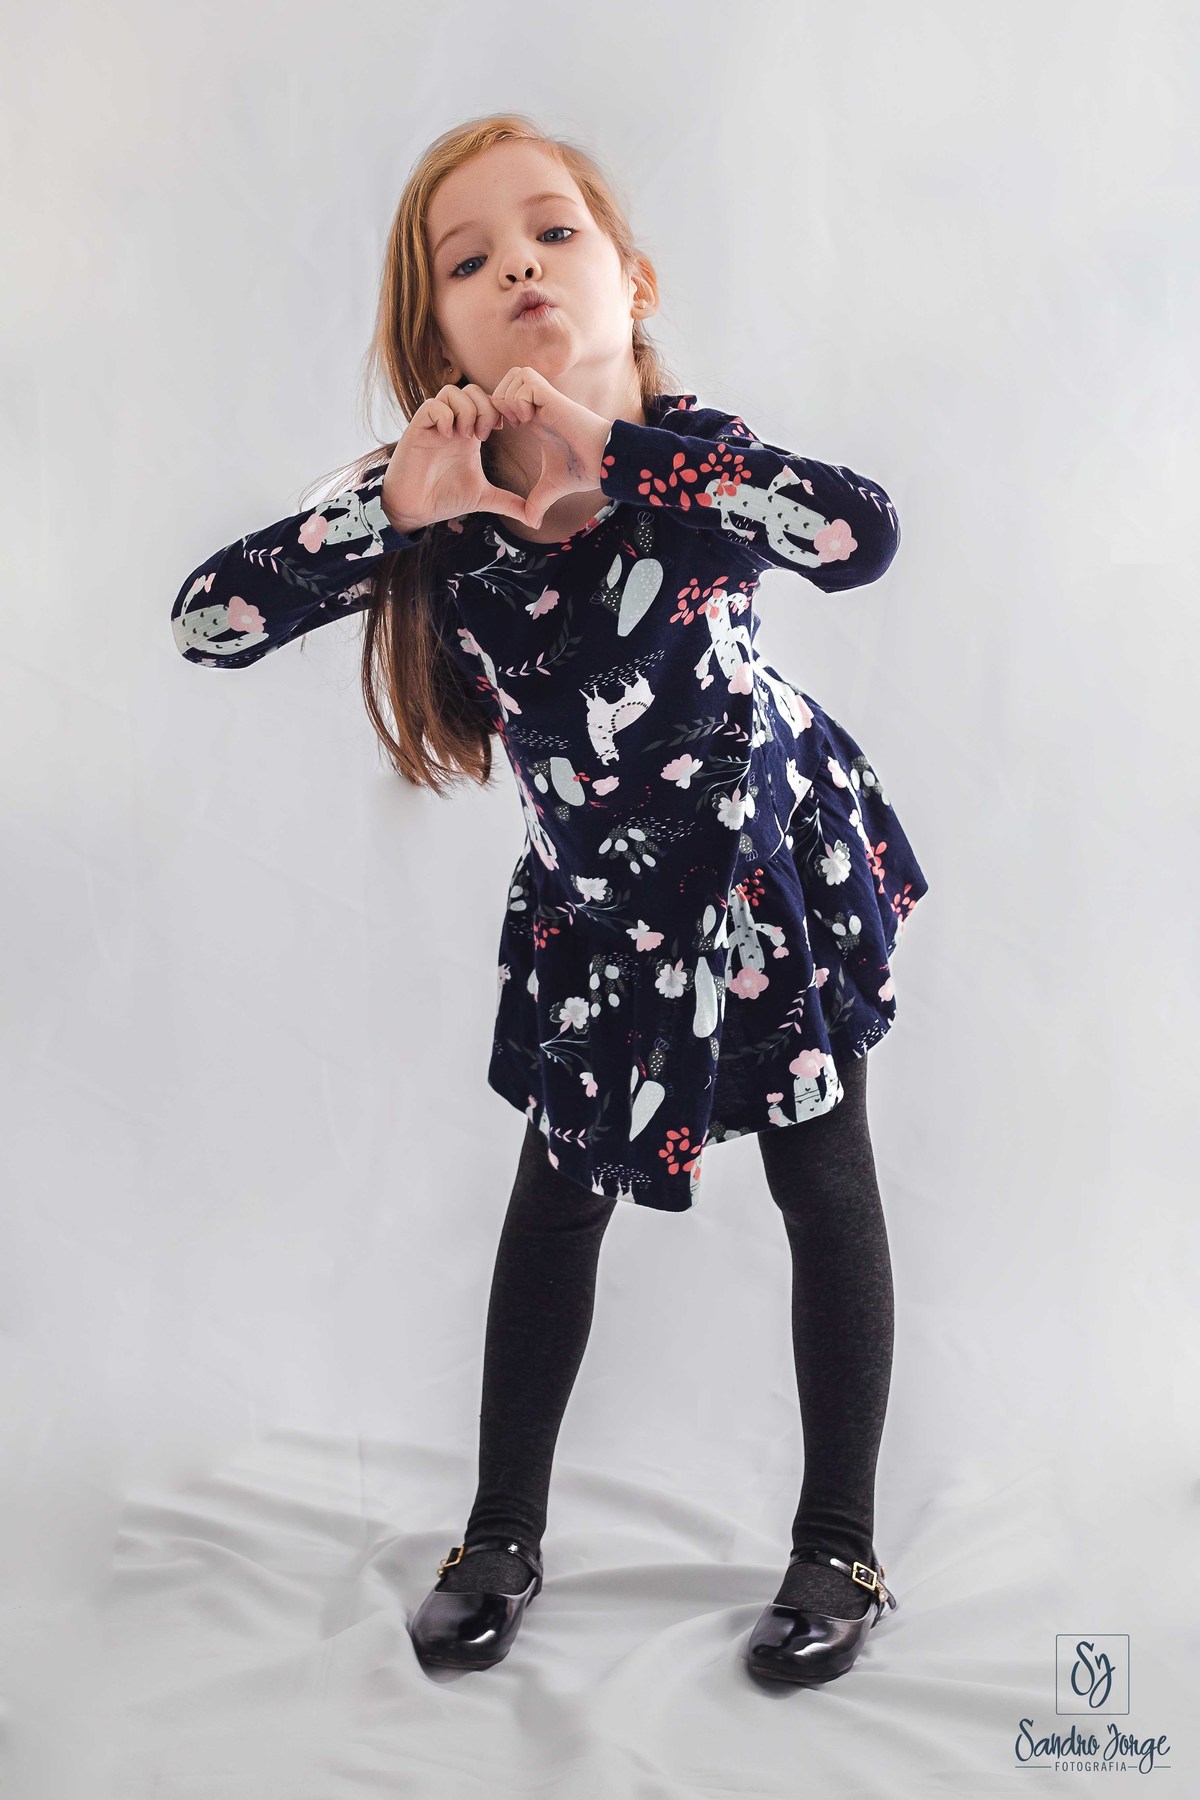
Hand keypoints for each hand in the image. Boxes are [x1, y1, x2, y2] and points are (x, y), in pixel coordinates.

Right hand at [380, 382, 536, 533]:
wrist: (414, 509)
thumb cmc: (445, 498)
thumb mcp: (483, 498)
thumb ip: (508, 502)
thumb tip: (534, 520)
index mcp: (469, 432)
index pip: (487, 401)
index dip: (500, 409)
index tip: (506, 430)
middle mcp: (452, 423)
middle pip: (472, 390)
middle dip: (485, 407)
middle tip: (486, 434)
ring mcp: (434, 424)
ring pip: (452, 392)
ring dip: (465, 411)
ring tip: (467, 436)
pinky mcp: (417, 429)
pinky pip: (431, 406)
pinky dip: (444, 416)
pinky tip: (449, 437)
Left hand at [488, 367, 612, 528]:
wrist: (603, 463)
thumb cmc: (583, 470)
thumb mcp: (551, 488)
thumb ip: (537, 502)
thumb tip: (531, 525)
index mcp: (535, 419)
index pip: (506, 398)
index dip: (494, 412)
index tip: (496, 434)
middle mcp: (539, 404)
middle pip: (506, 380)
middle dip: (496, 400)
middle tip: (501, 426)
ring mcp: (546, 398)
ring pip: (513, 376)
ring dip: (508, 399)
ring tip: (518, 423)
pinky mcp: (554, 397)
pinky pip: (525, 382)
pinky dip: (519, 400)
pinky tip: (528, 420)